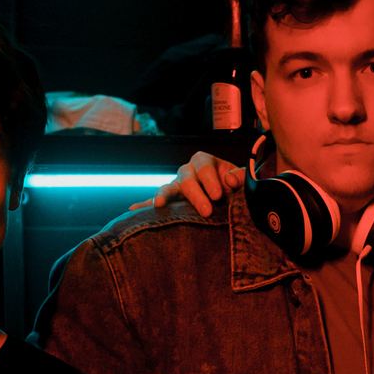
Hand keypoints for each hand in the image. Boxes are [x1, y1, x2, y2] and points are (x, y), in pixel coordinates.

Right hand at [129, 151, 244, 215]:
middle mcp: (187, 171)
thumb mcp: (241, 180)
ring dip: (163, 197)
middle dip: (196, 195)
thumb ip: (241, 177)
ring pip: (167, 189)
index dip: (211, 180)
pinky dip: (144, 206)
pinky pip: (154, 203)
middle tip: (206, 211)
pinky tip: (133, 211)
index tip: (218, 195)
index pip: (204, 167)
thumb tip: (232, 180)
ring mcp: (176, 186)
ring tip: (159, 205)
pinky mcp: (170, 201)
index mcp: (204, 162)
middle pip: (187, 180)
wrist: (228, 199)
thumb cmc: (233, 188)